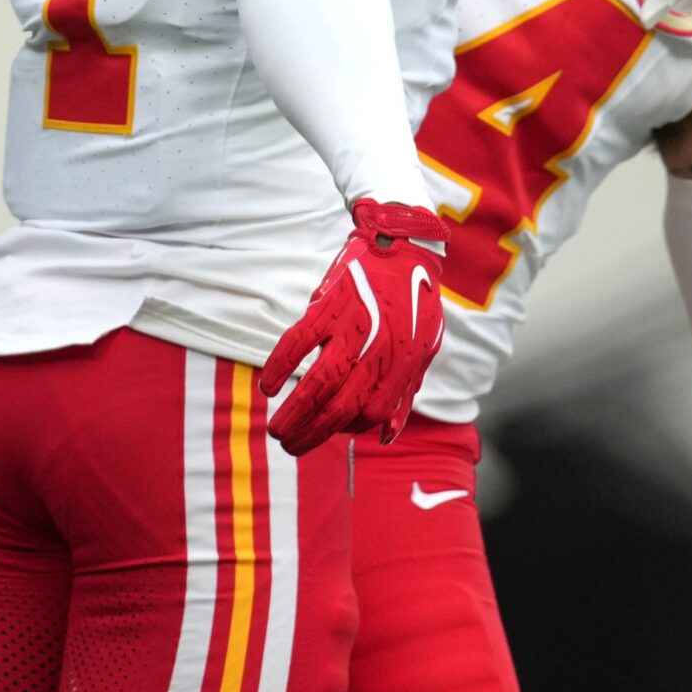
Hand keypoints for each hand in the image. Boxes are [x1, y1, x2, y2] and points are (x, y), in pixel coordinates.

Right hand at [257, 199, 446, 454]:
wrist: (404, 244)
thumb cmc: (415, 300)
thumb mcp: (423, 348)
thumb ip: (404, 393)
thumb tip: (387, 437)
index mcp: (403, 363)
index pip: (370, 412)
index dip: (349, 427)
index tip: (332, 429)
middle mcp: (378, 350)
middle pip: (340, 407)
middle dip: (312, 434)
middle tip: (290, 446)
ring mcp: (351, 327)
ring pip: (318, 383)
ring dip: (295, 413)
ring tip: (277, 431)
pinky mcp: (328, 305)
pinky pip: (298, 342)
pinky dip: (280, 365)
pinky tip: (268, 387)